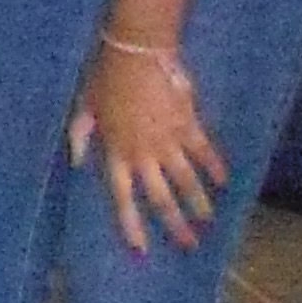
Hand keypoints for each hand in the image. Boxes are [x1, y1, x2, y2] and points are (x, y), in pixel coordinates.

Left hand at [69, 42, 226, 255]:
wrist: (136, 53)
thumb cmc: (105, 78)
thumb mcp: (83, 107)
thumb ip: (79, 136)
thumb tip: (77, 163)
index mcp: (116, 151)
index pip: (122, 196)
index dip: (131, 223)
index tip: (141, 248)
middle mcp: (143, 154)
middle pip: (160, 198)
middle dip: (174, 224)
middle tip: (189, 245)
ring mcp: (168, 142)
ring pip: (187, 182)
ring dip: (199, 203)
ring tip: (208, 220)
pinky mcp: (189, 127)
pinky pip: (205, 153)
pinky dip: (215, 168)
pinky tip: (224, 182)